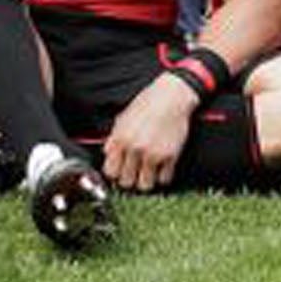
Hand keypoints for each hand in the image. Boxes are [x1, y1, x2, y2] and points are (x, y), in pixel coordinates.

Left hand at [103, 72, 197, 191]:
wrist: (172, 95)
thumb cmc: (148, 104)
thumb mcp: (123, 119)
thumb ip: (113, 140)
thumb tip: (108, 155)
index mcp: (120, 140)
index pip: (110, 172)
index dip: (116, 173)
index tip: (121, 170)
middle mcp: (135, 149)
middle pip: (126, 182)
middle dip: (130, 178)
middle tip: (136, 171)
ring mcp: (153, 154)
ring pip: (144, 185)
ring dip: (146, 180)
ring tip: (149, 172)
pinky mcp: (170, 156)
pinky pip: (164, 179)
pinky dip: (163, 176)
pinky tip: (162, 167)